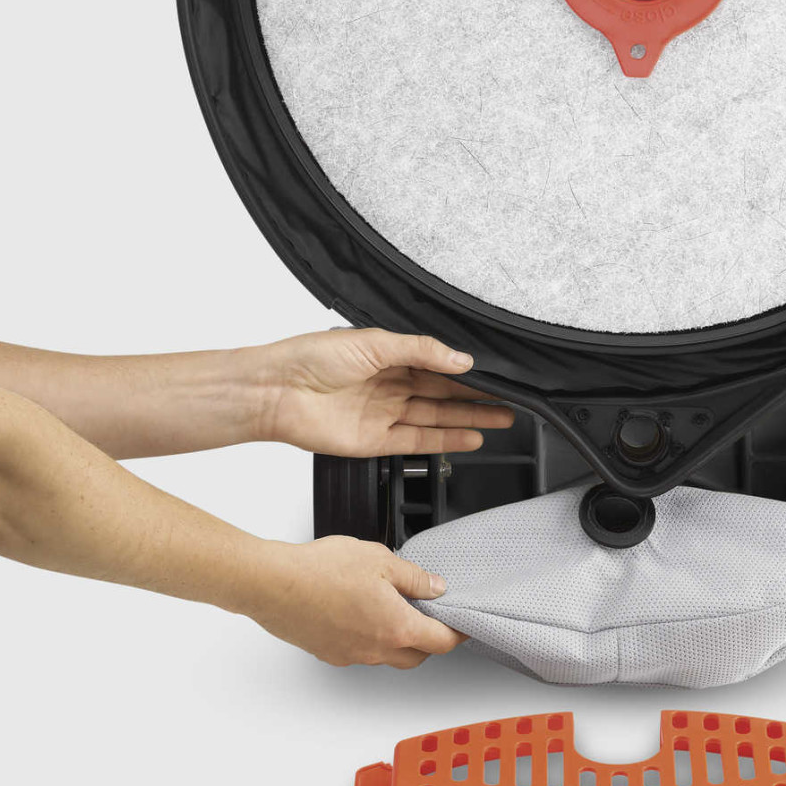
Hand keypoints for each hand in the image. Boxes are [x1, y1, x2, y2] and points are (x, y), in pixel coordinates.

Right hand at [245, 536, 465, 667]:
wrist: (273, 585)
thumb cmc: (321, 571)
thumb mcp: (381, 560)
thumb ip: (413, 577)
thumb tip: (435, 587)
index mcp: (395, 627)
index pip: (440, 642)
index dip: (458, 634)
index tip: (464, 626)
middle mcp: (374, 649)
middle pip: (416, 655)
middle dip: (430, 640)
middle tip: (432, 616)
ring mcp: (349, 655)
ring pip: (387, 655)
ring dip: (398, 639)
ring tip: (394, 607)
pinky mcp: (328, 653)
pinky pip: (360, 651)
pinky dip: (370, 637)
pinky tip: (361, 612)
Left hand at [253, 328, 512, 456]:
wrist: (274, 391)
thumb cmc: (310, 357)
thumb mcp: (375, 343)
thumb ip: (421, 351)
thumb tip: (461, 359)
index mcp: (389, 356)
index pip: (439, 364)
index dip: (469, 371)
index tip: (499, 375)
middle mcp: (389, 385)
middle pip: (443, 393)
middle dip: (477, 398)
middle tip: (511, 401)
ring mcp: (383, 414)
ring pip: (436, 418)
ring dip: (469, 420)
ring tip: (503, 420)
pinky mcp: (375, 441)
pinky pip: (418, 442)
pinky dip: (445, 441)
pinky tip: (470, 438)